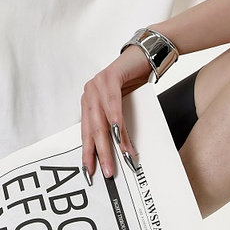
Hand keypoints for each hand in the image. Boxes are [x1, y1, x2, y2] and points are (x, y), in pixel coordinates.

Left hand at [81, 44, 151, 179]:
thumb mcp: (122, 107)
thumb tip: (121, 151)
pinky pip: (113, 105)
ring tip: (120, 159)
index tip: (90, 173)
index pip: (86, 133)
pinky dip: (118, 122)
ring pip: (102, 120)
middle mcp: (88, 94)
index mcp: (89, 103)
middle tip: (106, 172)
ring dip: (111, 143)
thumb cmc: (133, 84)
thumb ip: (116, 124)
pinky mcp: (109, 77)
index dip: (88, 153)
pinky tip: (121, 136)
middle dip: (99, 153)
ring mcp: (96, 84)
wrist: (144, 57)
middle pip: (92, 129)